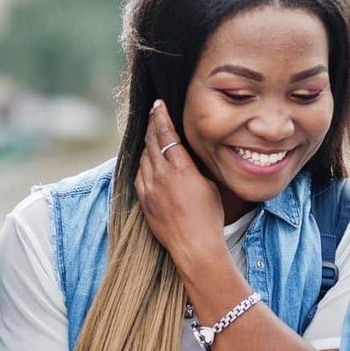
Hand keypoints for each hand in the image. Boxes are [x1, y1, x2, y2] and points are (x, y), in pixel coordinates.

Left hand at [136, 100, 226, 271]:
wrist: (194, 246)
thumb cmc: (210, 217)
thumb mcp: (210, 184)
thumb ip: (195, 166)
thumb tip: (187, 154)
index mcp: (180, 168)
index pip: (167, 133)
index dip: (161, 116)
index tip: (159, 104)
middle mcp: (161, 175)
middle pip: (152, 141)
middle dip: (152, 124)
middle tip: (153, 112)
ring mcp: (149, 188)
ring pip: (144, 157)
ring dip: (147, 143)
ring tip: (152, 134)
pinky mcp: (144, 201)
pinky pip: (139, 175)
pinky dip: (143, 163)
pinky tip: (147, 160)